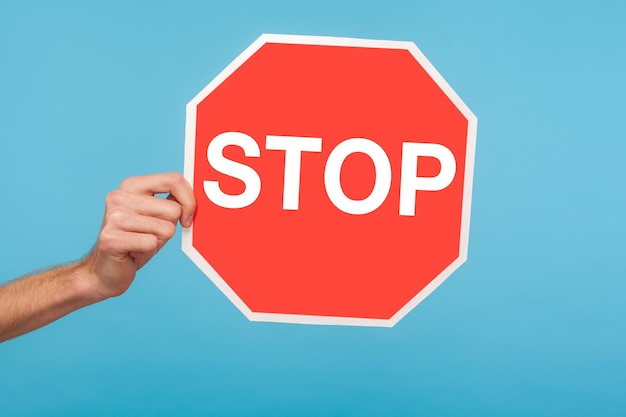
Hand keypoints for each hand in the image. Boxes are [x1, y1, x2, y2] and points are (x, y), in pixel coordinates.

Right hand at [81, 173, 195, 299]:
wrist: (105, 270)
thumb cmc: (137, 241)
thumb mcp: (157, 216)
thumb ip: (173, 201)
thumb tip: (200, 193)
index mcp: (131, 185)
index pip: (174, 180)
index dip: (189, 201)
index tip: (186, 218)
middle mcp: (119, 197)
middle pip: (174, 209)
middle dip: (169, 228)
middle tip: (148, 235)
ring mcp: (113, 217)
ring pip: (166, 228)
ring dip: (158, 242)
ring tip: (139, 244)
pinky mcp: (111, 239)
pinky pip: (152, 243)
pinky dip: (148, 252)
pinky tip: (133, 252)